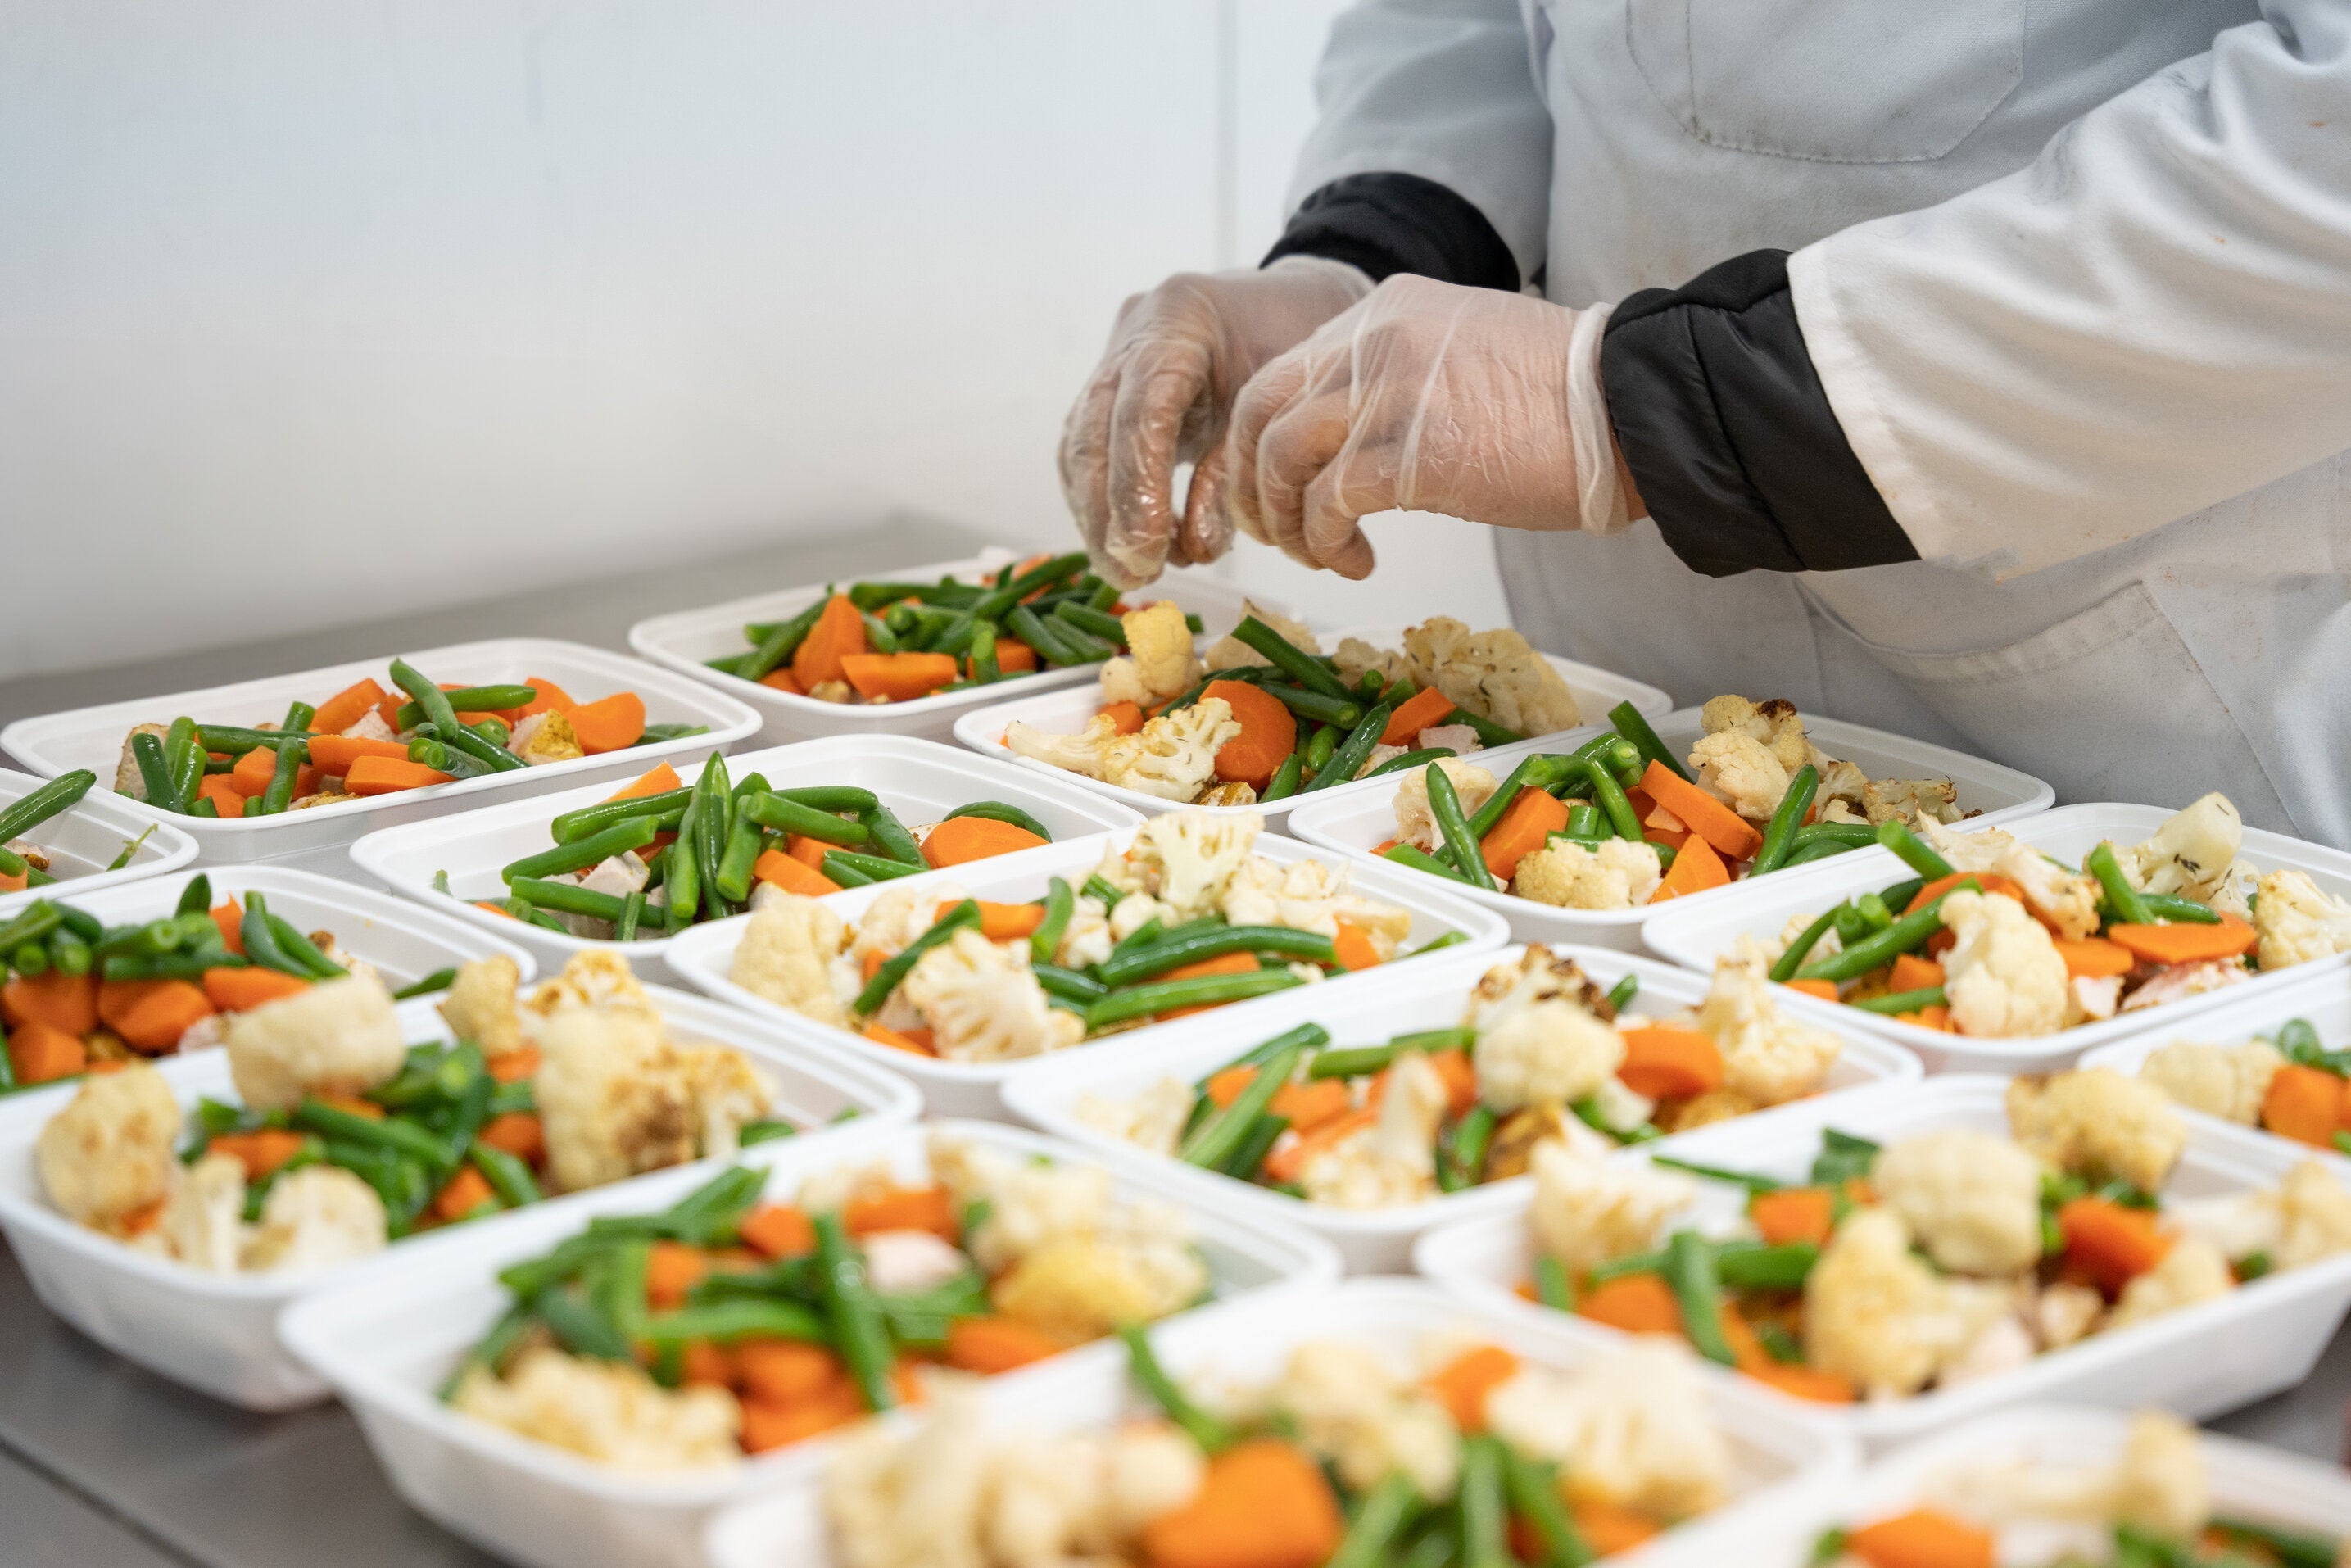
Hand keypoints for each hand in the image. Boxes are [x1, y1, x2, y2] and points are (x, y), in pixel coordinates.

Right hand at [1059, 257, 1370, 588]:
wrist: (1292, 301)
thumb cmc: (1298, 345)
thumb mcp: (1282, 402)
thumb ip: (1236, 469)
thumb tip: (1195, 547)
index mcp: (1181, 316)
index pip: (1141, 407)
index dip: (1139, 485)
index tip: (1147, 549)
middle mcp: (1133, 331)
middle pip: (1093, 432)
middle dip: (1107, 516)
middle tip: (1134, 575)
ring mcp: (1114, 358)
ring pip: (1079, 447)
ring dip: (1097, 519)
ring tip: (1131, 571)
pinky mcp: (1109, 390)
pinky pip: (1088, 452)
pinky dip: (1103, 504)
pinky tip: (1129, 544)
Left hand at [1222, 273, 1596, 578]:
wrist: (1632, 409)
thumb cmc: (1564, 399)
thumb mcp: (1460, 358)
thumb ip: (1395, 381)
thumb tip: (1351, 440)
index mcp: (1383, 313)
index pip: (1282, 371)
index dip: (1262, 440)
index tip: (1279, 488)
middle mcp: (1373, 339)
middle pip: (1259, 408)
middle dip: (1253, 481)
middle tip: (1277, 531)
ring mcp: (1389, 392)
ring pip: (1282, 456)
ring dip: (1287, 520)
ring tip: (1320, 554)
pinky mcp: (1412, 452)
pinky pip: (1328, 503)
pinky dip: (1326, 542)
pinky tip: (1357, 561)